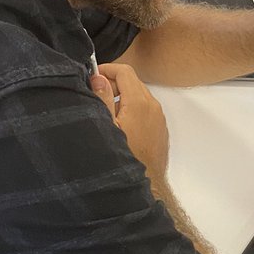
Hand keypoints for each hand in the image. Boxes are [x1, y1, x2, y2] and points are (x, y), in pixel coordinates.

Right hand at [90, 62, 169, 184]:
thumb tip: (99, 78)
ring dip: (123, 97)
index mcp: (139, 102)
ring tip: (106, 113)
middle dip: (113, 83)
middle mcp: (153, 107)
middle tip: (96, 95)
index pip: (125, 71)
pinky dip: (133, 109)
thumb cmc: (124, 158)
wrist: (145, 184)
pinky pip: (146, 110)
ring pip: (140, 96)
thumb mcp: (106, 126)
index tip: (93, 76)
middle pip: (133, 82)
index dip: (107, 69)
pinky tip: (120, 126)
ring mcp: (159, 119)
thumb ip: (102, 99)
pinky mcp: (160, 130)